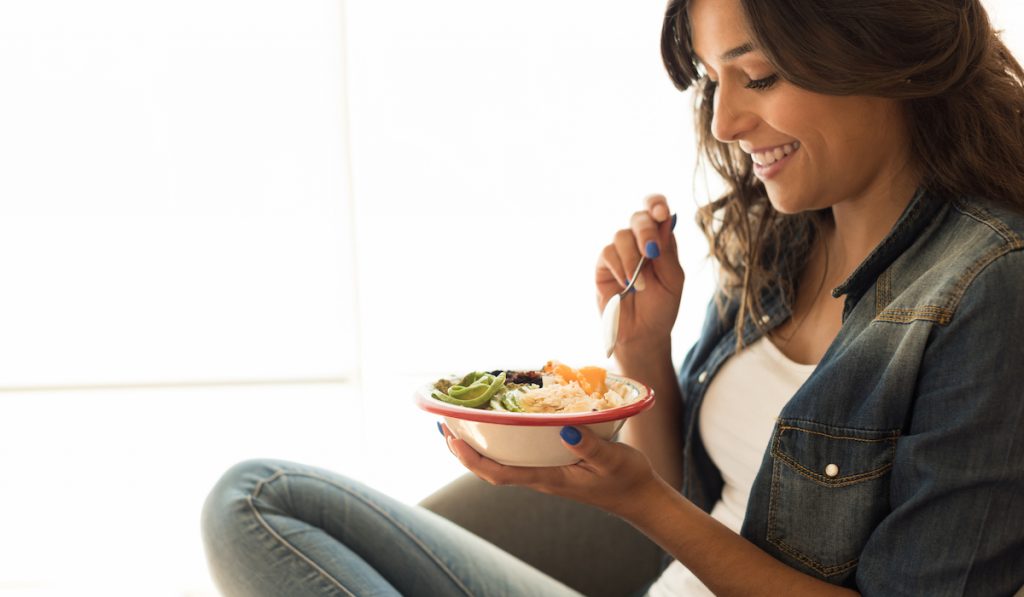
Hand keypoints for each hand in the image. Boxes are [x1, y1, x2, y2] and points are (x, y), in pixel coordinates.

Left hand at [440, 422, 667, 518]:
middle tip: (444, 422)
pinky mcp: (551, 467)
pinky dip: (499, 441)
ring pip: (500, 462)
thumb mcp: (611, 460)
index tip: (453, 438)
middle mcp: (540, 478)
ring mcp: (544, 473)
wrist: (639, 498)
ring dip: (478, 445)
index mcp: (548, 478)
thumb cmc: (626, 479)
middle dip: (464, 449)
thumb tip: (562, 428)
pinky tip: (498, 424)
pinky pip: (515, 456)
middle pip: (490, 468)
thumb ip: (588, 446)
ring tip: (460, 421)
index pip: (499, 474)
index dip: (472, 458)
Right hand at [596, 195, 684, 360]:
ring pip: (621, 236)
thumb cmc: (661, 307)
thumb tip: (665, 219)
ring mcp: (620, 253)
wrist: (643, 334)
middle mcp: (639, 242)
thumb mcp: (673, 280)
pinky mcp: (604, 266)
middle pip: (639, 218)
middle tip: (651, 252)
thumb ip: (667, 251)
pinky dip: (620, 267)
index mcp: (661, 241)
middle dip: (646, 232)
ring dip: (632, 258)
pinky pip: (608, 253)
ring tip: (640, 284)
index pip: (656, 211)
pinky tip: (627, 285)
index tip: (661, 213)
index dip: (656, 204)